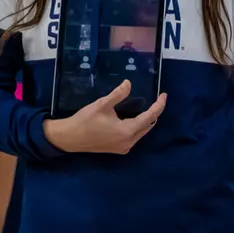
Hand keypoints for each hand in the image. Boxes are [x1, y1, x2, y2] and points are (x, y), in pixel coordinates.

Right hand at [42, 81, 165, 153]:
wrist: (70, 138)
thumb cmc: (85, 120)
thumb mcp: (102, 105)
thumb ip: (118, 94)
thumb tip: (129, 83)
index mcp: (127, 131)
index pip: (150, 117)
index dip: (158, 105)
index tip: (163, 95)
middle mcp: (129, 142)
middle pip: (148, 126)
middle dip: (154, 113)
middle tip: (156, 99)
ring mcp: (124, 147)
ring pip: (142, 132)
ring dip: (146, 120)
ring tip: (147, 106)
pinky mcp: (119, 149)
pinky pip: (134, 137)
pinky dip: (137, 127)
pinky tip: (134, 118)